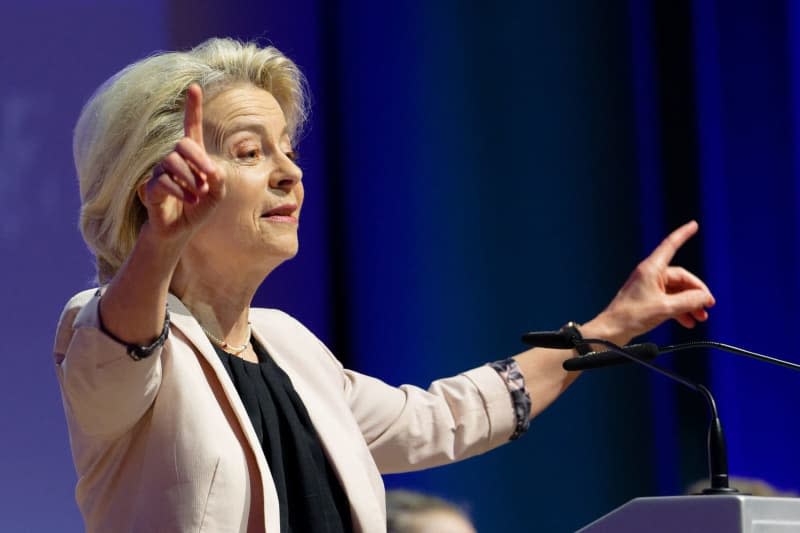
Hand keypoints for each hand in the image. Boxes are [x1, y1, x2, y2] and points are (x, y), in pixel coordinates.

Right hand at [138, 84, 224, 239]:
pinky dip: (180, 191)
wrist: (180, 231)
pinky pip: (163, 181)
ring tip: (199, 196)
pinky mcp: (151, 186)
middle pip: (183, 144)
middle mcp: (174, 159)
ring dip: (191, 180)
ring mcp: (160, 171)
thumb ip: (219, 180)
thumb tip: (211, 169)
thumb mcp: (217, 195)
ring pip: (173, 163)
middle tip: (210, 177)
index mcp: (192, 157)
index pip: (191, 127)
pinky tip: (190, 201)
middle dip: (199, 159)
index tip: (194, 87)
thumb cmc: (199, 209)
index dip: (192, 108)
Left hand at [588, 220, 714, 344]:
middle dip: (696, 292)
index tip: (693, 225)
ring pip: (676, 291)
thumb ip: (689, 301)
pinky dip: (680, 309)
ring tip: (700, 317)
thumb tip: (705, 298)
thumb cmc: (631, 316)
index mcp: (651, 269)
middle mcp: (650, 274)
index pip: (670, 245)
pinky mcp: (647, 299)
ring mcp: (648, 287)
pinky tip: (688, 321)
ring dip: (690, 303)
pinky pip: (669, 300)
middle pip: (680, 277)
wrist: (612, 331)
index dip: (683, 234)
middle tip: (708, 306)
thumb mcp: (666, 308)